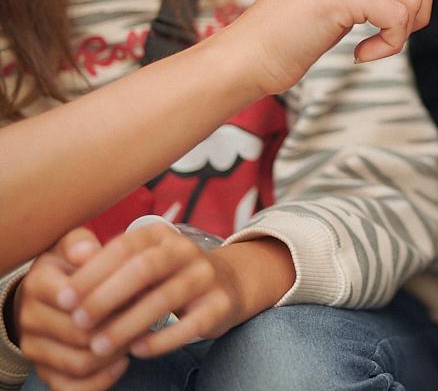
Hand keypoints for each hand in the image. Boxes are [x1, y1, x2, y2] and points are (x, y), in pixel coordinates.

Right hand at [12, 229, 129, 390]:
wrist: (47, 296)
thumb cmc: (71, 267)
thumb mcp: (75, 246)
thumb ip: (83, 244)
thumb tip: (88, 251)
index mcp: (39, 283)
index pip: (75, 295)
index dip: (112, 296)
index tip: (142, 288)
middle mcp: (30, 317)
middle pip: (82, 332)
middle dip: (121, 326)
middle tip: (149, 317)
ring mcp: (35, 348)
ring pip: (81, 361)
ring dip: (116, 352)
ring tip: (138, 337)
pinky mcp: (44, 371)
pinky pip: (73, 387)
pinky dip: (102, 380)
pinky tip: (122, 362)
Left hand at [52, 225, 257, 367]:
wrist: (226, 284)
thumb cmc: (165, 276)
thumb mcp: (138, 261)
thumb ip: (107, 262)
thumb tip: (70, 267)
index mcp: (161, 235)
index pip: (123, 247)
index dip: (91, 273)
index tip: (63, 300)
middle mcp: (186, 250)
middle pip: (144, 268)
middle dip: (106, 297)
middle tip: (77, 322)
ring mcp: (206, 276)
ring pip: (165, 299)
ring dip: (126, 325)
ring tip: (98, 347)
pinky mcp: (220, 304)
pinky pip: (189, 324)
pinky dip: (160, 340)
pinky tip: (136, 351)